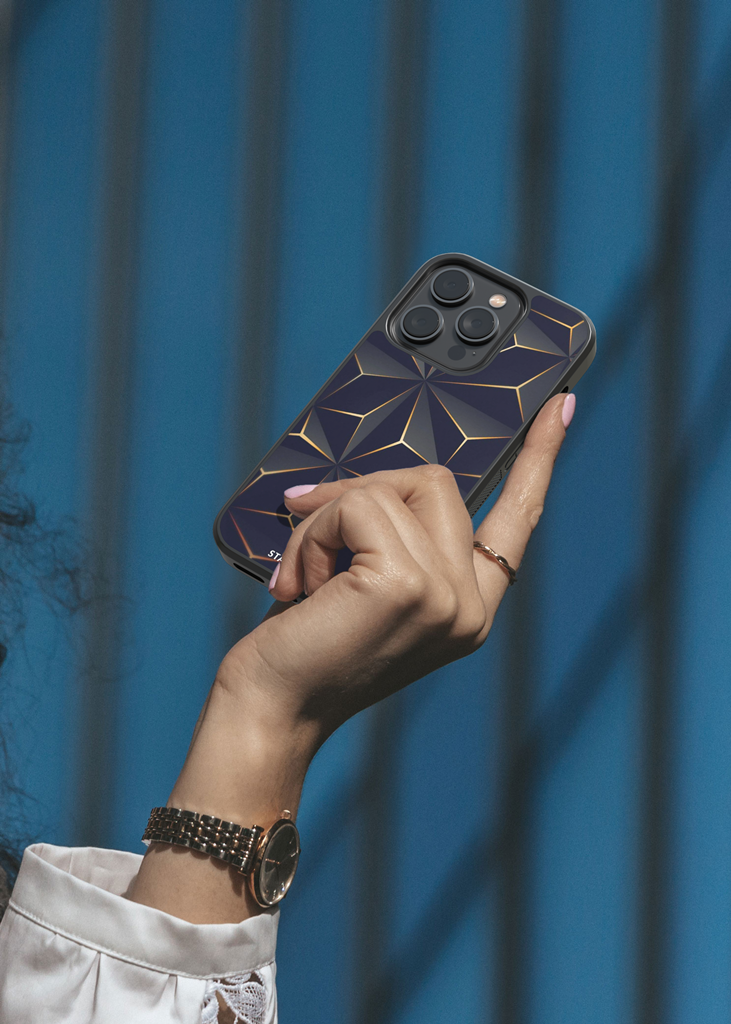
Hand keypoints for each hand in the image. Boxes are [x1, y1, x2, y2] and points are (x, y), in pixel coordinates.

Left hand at [129, 392, 573, 922]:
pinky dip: (314, 531)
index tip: (562, 404)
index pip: (518, 519)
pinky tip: (300, 586)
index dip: (539, 459)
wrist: (270, 711)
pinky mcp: (408, 586)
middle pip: (433, 481)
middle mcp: (471, 605)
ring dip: (325, 518)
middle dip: (358, 493)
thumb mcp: (361, 579)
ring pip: (391, 487)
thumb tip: (376, 475)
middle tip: (307, 537)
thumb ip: (391, 533)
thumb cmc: (305, 644)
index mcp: (469, 604)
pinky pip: (358, 506)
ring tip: (301, 578)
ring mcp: (447, 596)